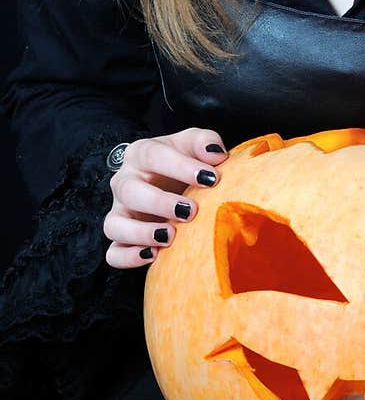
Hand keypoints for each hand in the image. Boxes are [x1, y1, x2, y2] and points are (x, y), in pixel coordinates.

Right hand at [103, 128, 227, 268]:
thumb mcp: (192, 144)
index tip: (210, 178)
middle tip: (191, 211)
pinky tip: (153, 256)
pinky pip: (113, 253)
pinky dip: (128, 257)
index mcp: (141, 154)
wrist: (170, 181)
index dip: (181, 166)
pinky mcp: (122, 238)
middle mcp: (124, 182)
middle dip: (160, 202)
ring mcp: (120, 212)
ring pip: (114, 225)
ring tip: (170, 237)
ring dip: (141, 233)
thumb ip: (204, 141)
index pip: (153, 155)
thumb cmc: (182, 161)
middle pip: (130, 191)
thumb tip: (215, 154)